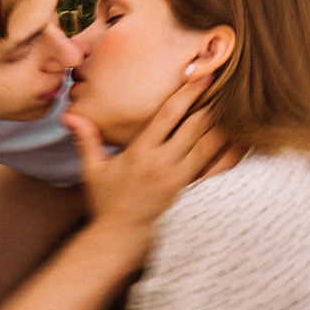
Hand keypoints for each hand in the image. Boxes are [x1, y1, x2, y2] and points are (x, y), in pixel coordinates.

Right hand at [65, 77, 229, 233]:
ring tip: (236, 102)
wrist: (121, 233)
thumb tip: (68, 114)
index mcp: (140, 153)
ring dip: (223, 123)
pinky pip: (214, 166)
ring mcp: (179, 177)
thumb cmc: (107, 198)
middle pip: (196, 127)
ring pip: (210, 145)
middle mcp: (163, 163)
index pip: (168, 116)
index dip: (186, 94)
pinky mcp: (188, 188)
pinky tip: (240, 137)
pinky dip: (228, 151)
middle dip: (211, 102)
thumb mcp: (93, 168)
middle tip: (227, 81)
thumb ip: (86, 138)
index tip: (201, 76)